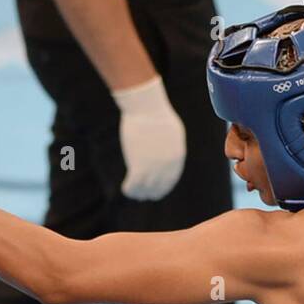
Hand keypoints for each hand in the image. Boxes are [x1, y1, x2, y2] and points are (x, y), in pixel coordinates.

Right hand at [113, 76, 185, 200]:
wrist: (146, 109)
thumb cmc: (157, 115)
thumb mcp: (171, 131)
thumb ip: (170, 146)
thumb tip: (166, 154)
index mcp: (177, 157)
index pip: (170, 180)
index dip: (161, 188)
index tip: (154, 192)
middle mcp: (167, 166)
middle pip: (158, 187)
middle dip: (149, 193)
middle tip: (141, 195)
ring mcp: (153, 167)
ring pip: (145, 188)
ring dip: (138, 193)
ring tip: (132, 193)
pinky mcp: (139, 166)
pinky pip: (134, 184)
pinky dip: (129, 189)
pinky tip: (126, 189)